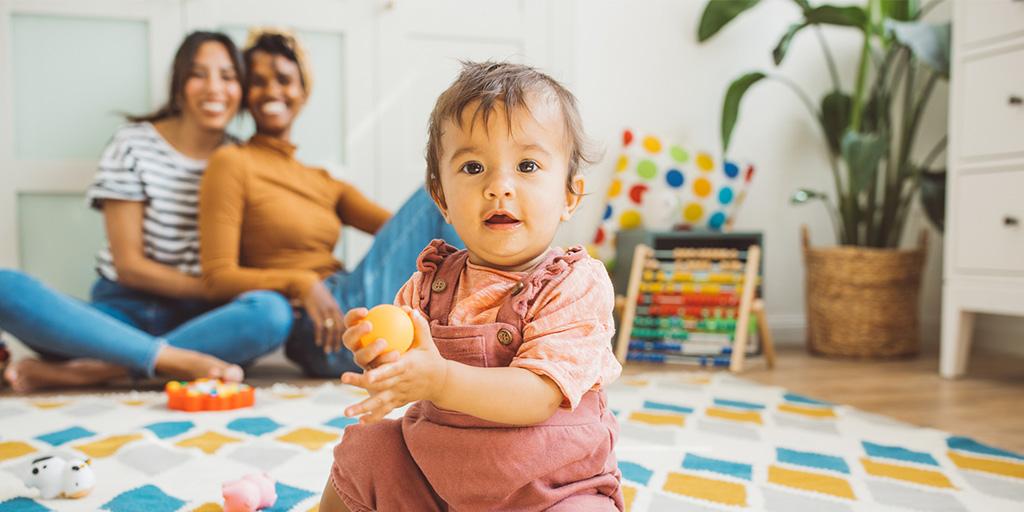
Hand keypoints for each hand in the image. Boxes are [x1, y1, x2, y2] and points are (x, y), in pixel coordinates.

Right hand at [302, 281, 344, 353]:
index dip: (344, 334)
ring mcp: (325, 311)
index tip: (342, 343)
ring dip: (330, 341)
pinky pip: (320, 327)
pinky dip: (320, 336)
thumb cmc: (313, 293)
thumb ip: (324, 312)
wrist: (306, 283)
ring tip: (328, 350)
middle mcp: (333, 310)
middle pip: (339, 328)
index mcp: (335, 308)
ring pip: (331, 329)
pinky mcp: (316, 312)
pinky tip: (318, 343)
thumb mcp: (323, 302)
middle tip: (336, 350)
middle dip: (338, 340)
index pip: (344, 323)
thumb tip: (323, 324)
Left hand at [341, 307, 447, 423]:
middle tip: (343, 378)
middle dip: (361, 383)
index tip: (368, 373)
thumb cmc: (430, 358)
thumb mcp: (427, 342)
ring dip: (363, 407)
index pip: (392, 370)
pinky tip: (359, 423)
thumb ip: (419, 325)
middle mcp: (401, 382)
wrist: (441, 382)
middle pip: (379, 385)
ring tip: (346, 412)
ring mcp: (399, 394)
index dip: (380, 372)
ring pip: (379, 402)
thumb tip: (408, 309)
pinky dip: (373, 417)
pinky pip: (384, 411)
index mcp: (407, 367)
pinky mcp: (398, 402)